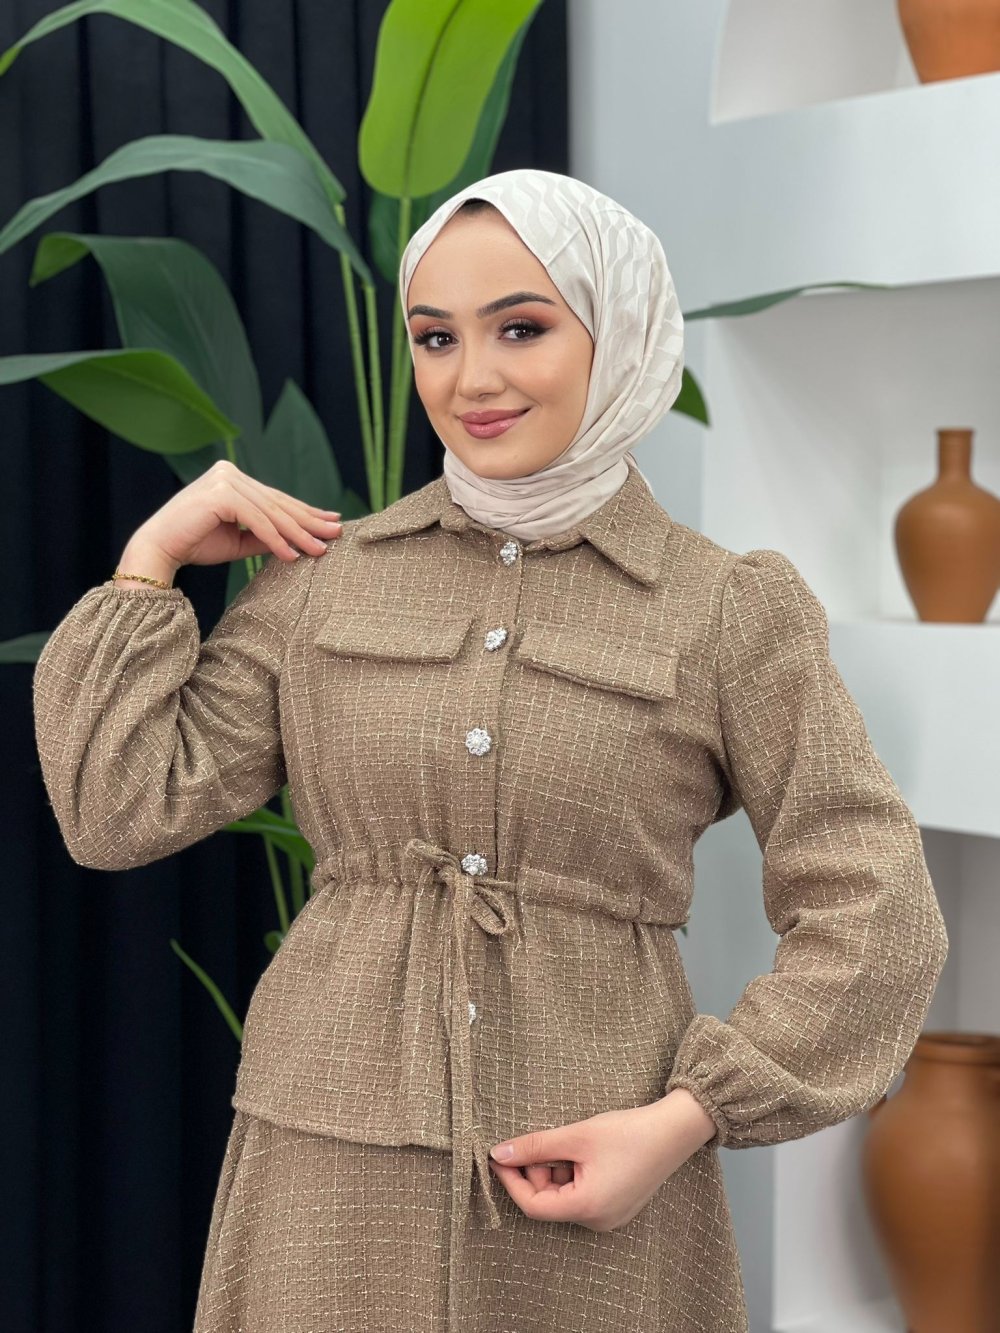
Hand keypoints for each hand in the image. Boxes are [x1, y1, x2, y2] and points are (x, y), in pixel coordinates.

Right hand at [120, 459, 343, 574]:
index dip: (305, 512)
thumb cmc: (195, 544)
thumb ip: (266, 536)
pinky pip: (257, 521)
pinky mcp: (221, 494)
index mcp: (232, 478)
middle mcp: (229, 473)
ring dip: (298, 534)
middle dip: (309, 521)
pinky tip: (291, 555)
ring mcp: (225, 480)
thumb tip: (300, 541)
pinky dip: (276, 540)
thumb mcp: (239, 540)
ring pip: (272, 513)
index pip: (275, 498)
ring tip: (320, 551)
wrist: (158, 550)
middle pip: (278, 503)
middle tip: (336, 534)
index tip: (330, 522)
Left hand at [487, 1091, 716, 1232]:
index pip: (534, 1205)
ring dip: (556, 1169)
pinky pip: (582, 1194)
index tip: (499, 1157)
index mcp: (588, 1208)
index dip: (512, 1181)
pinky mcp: (616, 1205)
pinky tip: (583, 1150)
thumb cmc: (628, 1133)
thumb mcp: (576, 1136)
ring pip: (564, 1196)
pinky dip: (573, 1173)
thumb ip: (536, 1146)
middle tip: (544, 1140)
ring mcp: (609, 1216)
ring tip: (572, 1142)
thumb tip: (500, 1153)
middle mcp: (598, 1221)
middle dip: (538, 1170)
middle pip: (549, 1201)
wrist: (674, 1130)